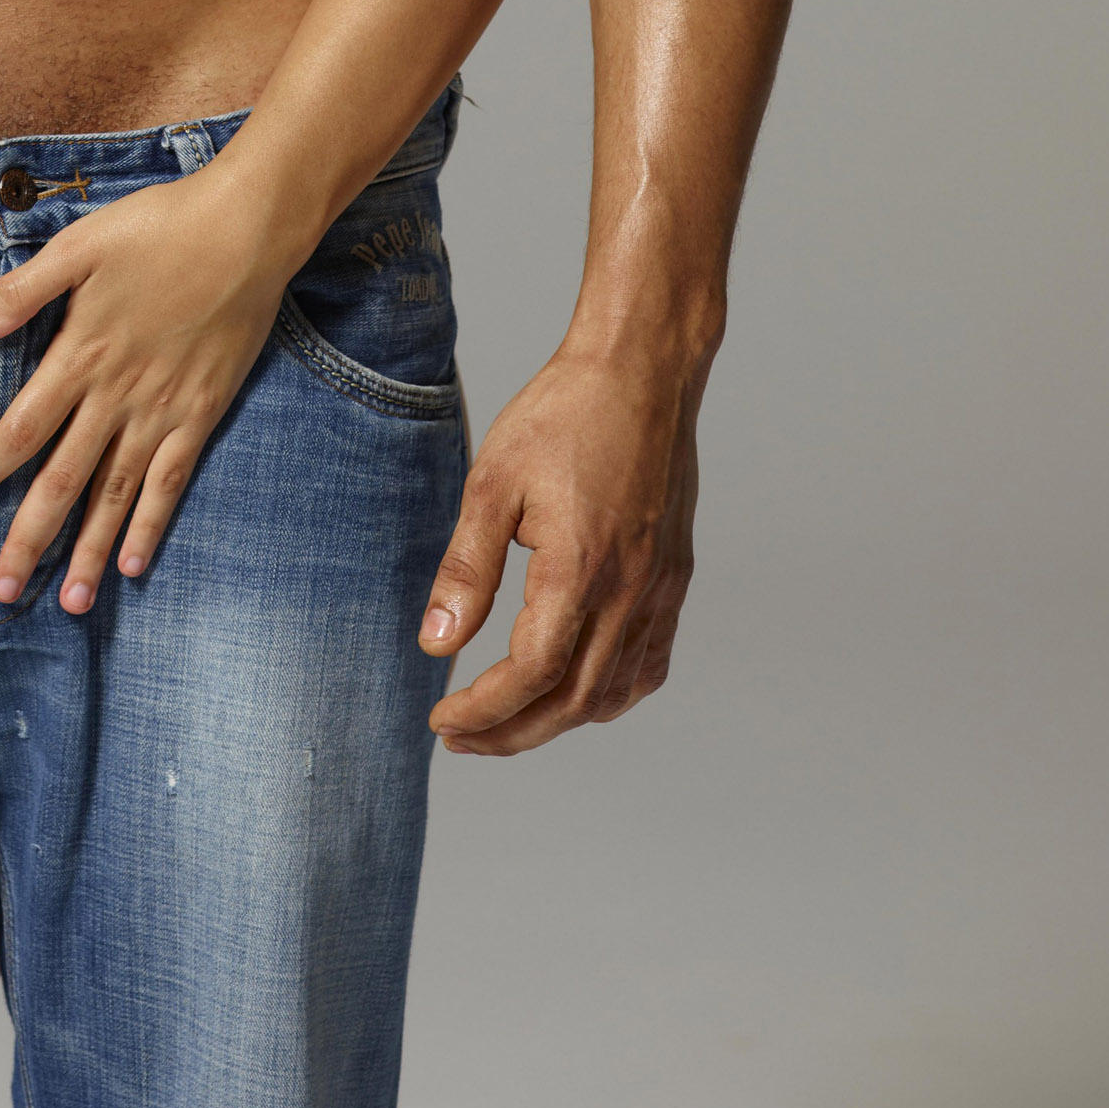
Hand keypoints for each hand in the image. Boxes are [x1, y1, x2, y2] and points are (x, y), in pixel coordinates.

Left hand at [0, 171, 293, 609]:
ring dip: (88, 549)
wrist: (244, 229)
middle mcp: (116, 397)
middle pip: (61, 480)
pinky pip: (172, 481)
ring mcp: (162, 411)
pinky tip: (133, 564)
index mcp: (79, 356)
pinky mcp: (202, 413)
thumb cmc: (157, 228)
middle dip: (27, 538)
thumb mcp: (78, 247)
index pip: (18, 430)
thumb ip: (20, 294)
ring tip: (67, 603)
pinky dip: (151, 524)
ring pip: (115, 494)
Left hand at [418, 343, 699, 753]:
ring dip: (558, 720)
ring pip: (614, 692)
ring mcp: (660, 589)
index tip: (440, 719)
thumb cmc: (564, 414)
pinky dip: (610, 694)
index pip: (529, 676)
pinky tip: (576, 689)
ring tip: (506, 719)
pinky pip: (648, 664)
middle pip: (572, 701)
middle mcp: (630, 592)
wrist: (642, 370)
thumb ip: (467, 569)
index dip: (482, 710)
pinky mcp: (674, 577)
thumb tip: (434, 642)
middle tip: (460, 737)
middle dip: (512, 732)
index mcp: (581, 569)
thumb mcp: (494, 480)